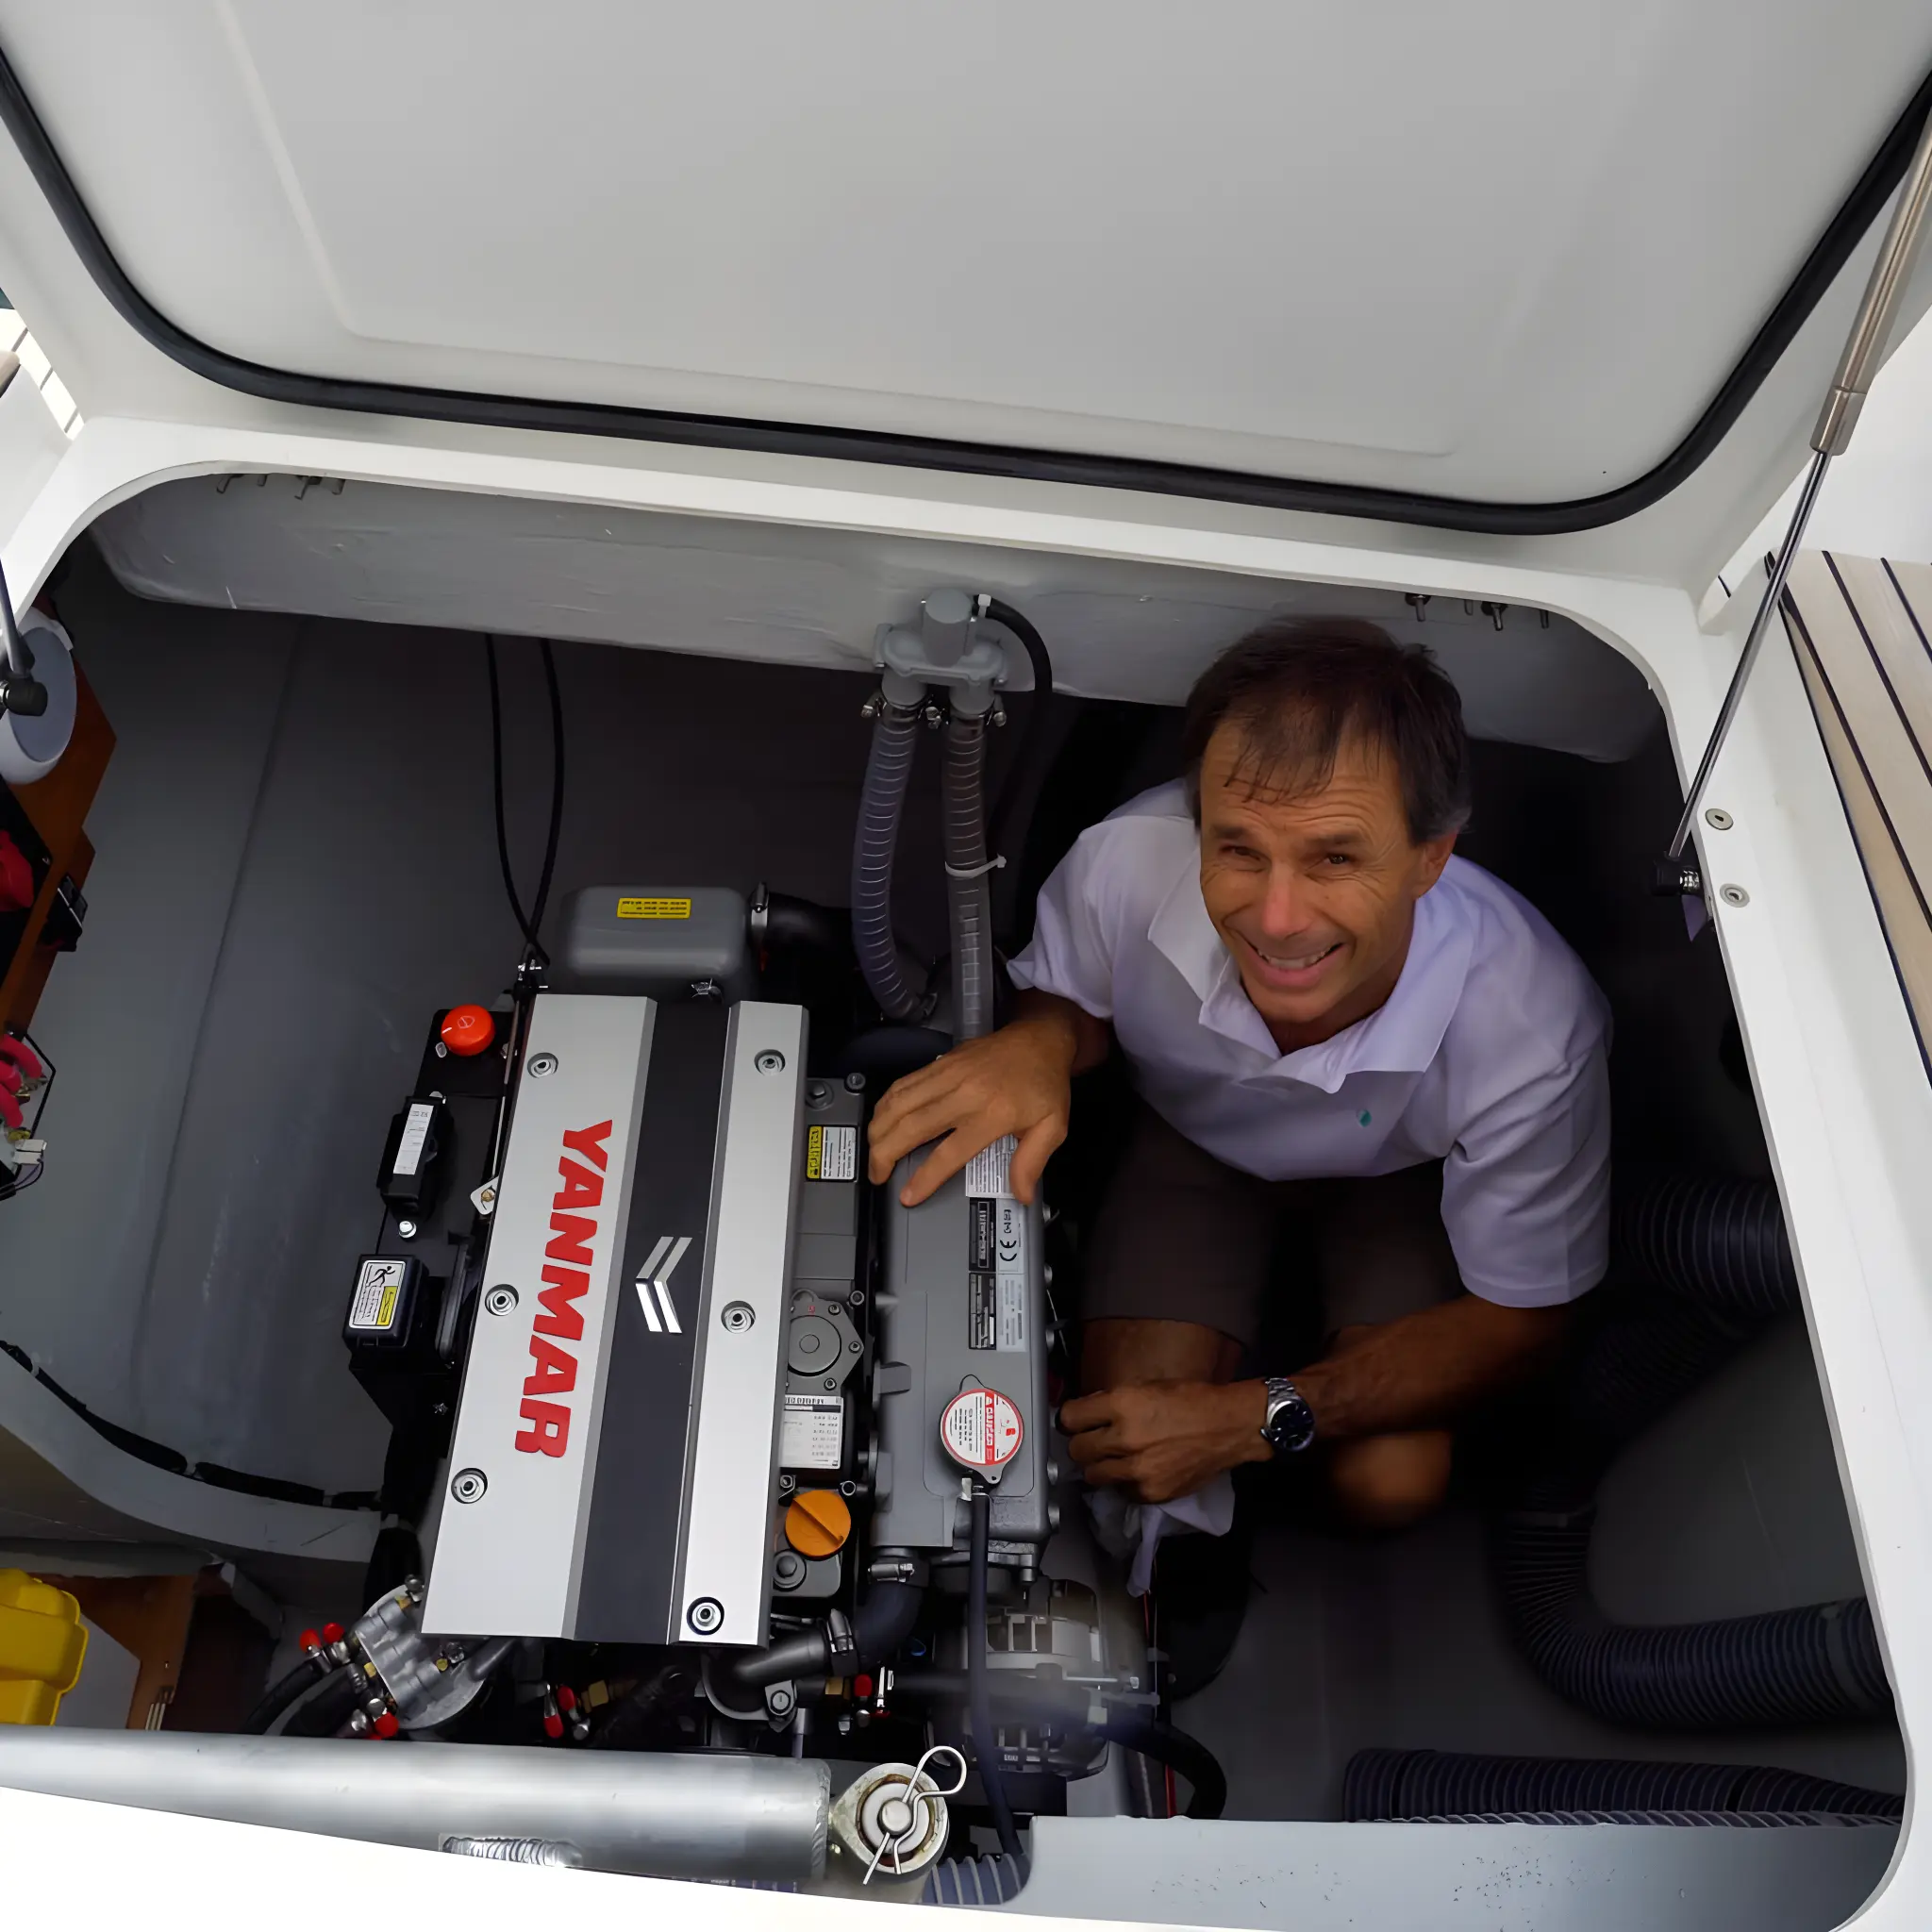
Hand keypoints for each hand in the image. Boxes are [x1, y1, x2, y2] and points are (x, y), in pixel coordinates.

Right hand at [866, 1013, 1079, 1205]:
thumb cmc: (1045, 1083)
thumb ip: (1032, 1162)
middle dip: (885, 1154)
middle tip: (877, 1174)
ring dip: (879, 1129)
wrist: (1042, 1038)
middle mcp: (965, 1093)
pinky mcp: (941, 1062)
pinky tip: (882, 1119)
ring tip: (873, 1151)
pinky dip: (886, 1103)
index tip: (908, 1195)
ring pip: (900, 1102)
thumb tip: (1020, 1193)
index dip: (925, 1177)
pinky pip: (904, 1083)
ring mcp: (949, 1074)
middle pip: (911, 1126)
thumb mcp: (1052, 1127)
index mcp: (992, 1114)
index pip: (949, 1152)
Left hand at [1060, 1379, 1271, 1503]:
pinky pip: (1120, 1492)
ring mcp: (1137, 1469)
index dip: (1070, 1419)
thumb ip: (1113, 1401)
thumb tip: (1089, 1411)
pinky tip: (1137, 1470)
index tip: (1074, 1422)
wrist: (1229, 1426)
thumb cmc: (1192, 1400)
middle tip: (1092, 1440)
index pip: (1069, 1417)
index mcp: (1122, 1405)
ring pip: (1093, 1475)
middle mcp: (1125, 1438)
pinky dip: (1124, 1483)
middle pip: (1077, 1450)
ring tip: (1112, 1458)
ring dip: (1099, 1466)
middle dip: (1082, 1443)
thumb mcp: (1146, 1387)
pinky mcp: (1150, 1492)